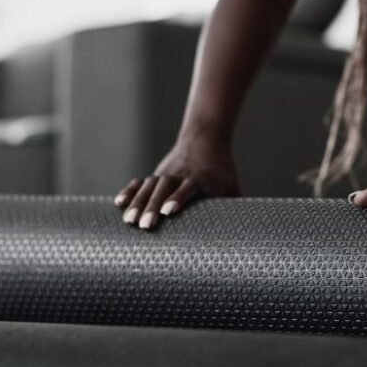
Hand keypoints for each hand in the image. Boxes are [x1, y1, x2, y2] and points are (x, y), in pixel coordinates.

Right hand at [114, 136, 240, 229]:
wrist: (206, 136)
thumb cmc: (222, 167)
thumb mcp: (231, 183)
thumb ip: (235, 203)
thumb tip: (248, 230)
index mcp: (201, 178)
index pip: (187, 188)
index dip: (177, 199)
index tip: (168, 212)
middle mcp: (181, 174)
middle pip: (165, 190)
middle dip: (153, 207)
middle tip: (146, 226)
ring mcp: (167, 173)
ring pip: (150, 187)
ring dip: (138, 204)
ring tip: (129, 221)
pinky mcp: (157, 173)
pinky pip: (141, 182)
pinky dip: (130, 191)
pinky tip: (118, 204)